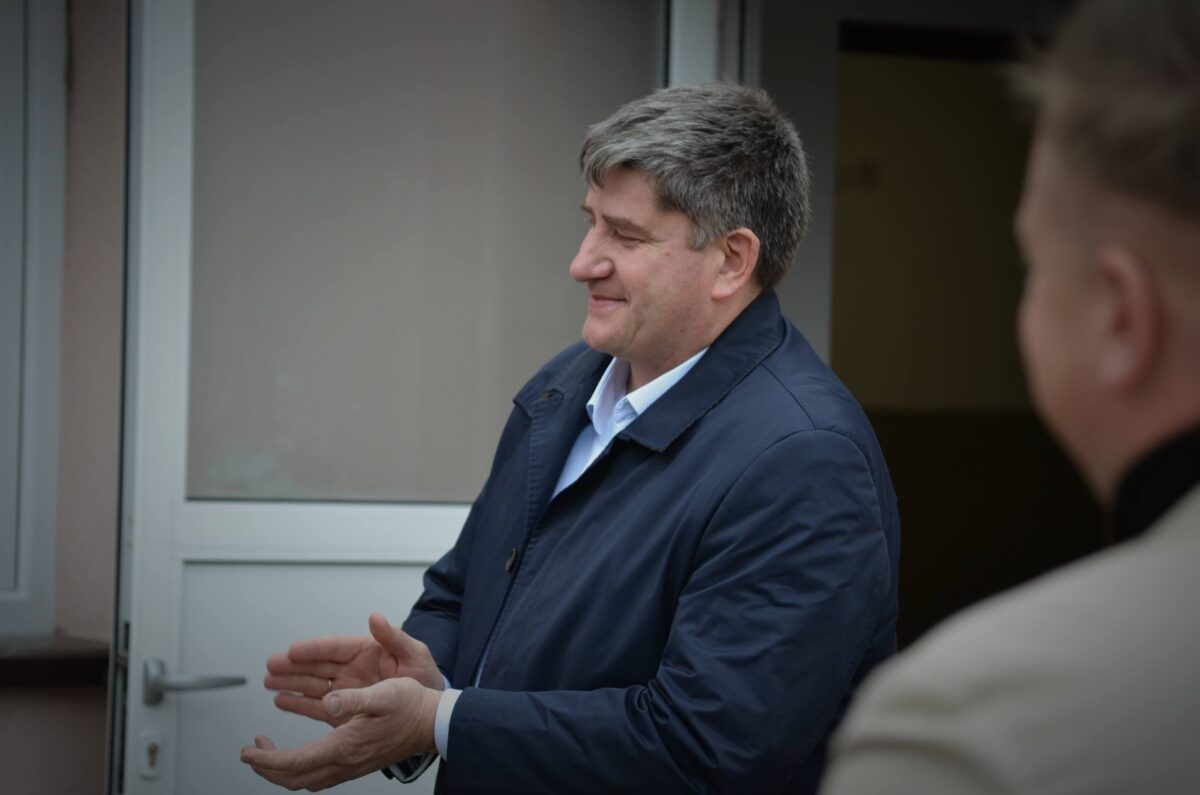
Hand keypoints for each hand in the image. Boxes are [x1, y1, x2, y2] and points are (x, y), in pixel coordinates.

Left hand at [242, 677, 440, 790]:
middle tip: (252, 753)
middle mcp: (345, 762)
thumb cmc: (411, 706)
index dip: (267, 759)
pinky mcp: (356, 762)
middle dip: (267, 769)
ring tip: (270, 753)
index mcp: (345, 746)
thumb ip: (353, 698)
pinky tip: (303, 753)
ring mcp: (351, 766)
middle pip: (295, 778)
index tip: (247, 750)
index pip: (295, 762)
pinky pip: (320, 774)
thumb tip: (328, 700)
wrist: (433, 723)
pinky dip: (302, 767)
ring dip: (283, 770)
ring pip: (307, 780)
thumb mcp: (384, 693)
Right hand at [265, 613, 442, 725]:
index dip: (313, 648)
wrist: (430, 710)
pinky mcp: (344, 709)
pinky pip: (317, 705)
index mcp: (366, 651)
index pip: (334, 647)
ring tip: (269, 680)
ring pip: (312, 683)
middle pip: (317, 664)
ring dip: (290, 681)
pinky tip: (281, 699)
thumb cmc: (425, 676)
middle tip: (272, 664)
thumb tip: (376, 617)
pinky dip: (298, 702)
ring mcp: (346, 688)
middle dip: (293, 664)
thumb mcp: (415, 654)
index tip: (294, 649)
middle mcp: (351, 668)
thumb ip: (394, 637)